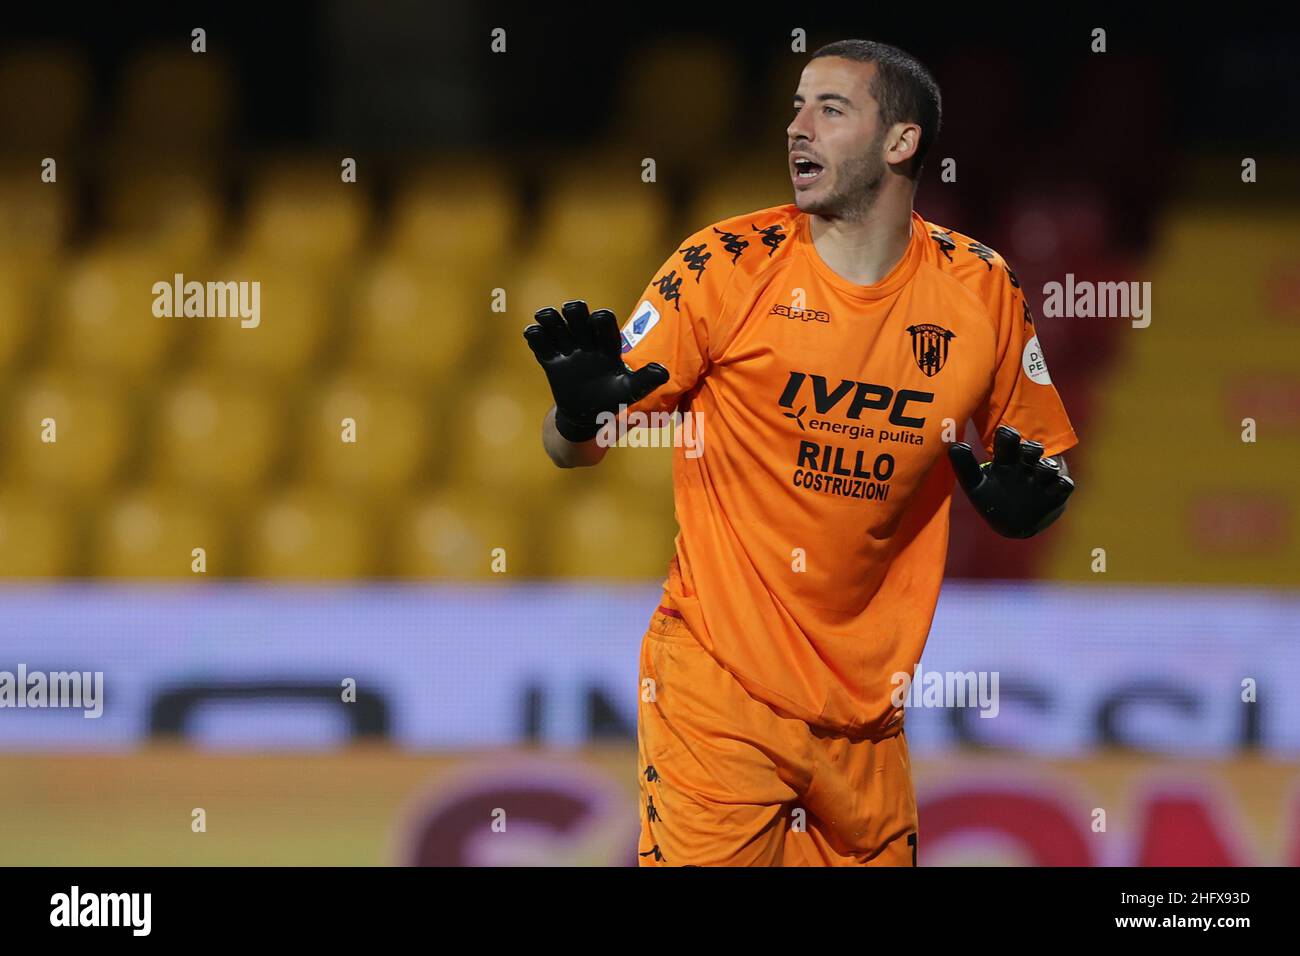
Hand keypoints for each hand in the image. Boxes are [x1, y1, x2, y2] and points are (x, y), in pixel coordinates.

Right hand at [523, 300, 668, 442]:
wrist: (587, 416)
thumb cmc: (611, 400)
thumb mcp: (629, 391)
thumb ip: (644, 380)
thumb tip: (664, 372)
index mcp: (607, 345)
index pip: (605, 325)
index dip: (601, 320)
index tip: (597, 318)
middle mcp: (587, 342)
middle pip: (580, 318)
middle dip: (576, 312)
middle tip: (570, 309)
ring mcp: (568, 350)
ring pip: (558, 327)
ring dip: (552, 319)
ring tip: (545, 316)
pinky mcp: (551, 361)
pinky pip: (542, 346)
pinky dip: (536, 337)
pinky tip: (532, 332)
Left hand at [948, 425, 1073, 537]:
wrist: (1011, 525)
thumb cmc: (993, 499)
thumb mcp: (975, 485)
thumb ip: (965, 466)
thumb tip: (954, 445)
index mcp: (1006, 460)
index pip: (1009, 440)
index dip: (1008, 434)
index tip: (1005, 433)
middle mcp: (1026, 467)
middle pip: (1032, 450)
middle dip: (1031, 447)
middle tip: (1028, 450)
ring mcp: (1041, 481)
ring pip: (1049, 466)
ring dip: (1047, 466)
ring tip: (1042, 468)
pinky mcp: (1054, 495)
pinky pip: (1064, 485)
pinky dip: (1062, 483)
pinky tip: (1058, 484)